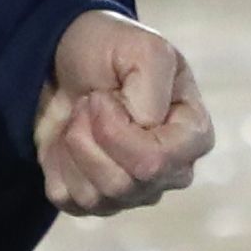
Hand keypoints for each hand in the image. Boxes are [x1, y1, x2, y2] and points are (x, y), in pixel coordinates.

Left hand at [37, 12, 214, 216]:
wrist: (62, 57)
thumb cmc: (111, 50)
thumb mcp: (142, 48)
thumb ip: (152, 87)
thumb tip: (143, 129)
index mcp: (193, 136)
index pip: (156, 162)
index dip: (117, 130)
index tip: (103, 96)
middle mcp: (170, 172)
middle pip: (125, 184)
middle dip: (91, 137)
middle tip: (88, 101)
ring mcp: (135, 192)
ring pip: (96, 196)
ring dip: (74, 147)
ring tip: (79, 116)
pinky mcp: (97, 201)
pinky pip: (70, 201)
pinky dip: (57, 166)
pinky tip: (67, 139)